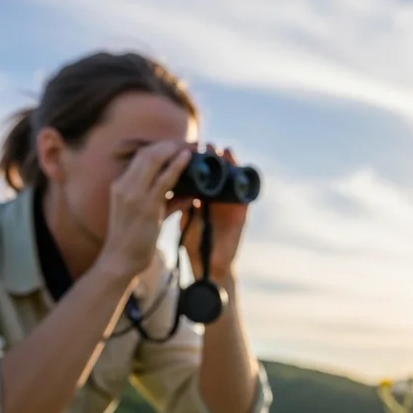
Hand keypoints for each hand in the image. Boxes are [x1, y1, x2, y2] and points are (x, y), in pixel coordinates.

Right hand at [97, 140, 193, 278]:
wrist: (119, 261)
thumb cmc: (132, 242)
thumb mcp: (147, 217)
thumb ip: (166, 203)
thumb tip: (188, 195)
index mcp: (120, 185)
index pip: (141, 156)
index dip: (161, 147)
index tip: (179, 145)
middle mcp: (124, 185)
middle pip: (147, 152)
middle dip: (170, 144)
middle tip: (191, 142)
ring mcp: (133, 195)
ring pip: (154, 160)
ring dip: (175, 149)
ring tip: (193, 145)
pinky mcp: (145, 206)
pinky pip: (163, 180)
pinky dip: (176, 165)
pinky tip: (187, 157)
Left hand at [179, 142, 249, 281]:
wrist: (209, 268)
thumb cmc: (196, 245)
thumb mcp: (185, 219)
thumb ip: (179, 204)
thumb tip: (168, 185)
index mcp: (205, 201)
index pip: (202, 176)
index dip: (197, 162)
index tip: (189, 147)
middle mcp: (219, 202)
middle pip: (218, 174)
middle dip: (214, 158)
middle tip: (208, 144)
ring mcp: (231, 208)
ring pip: (232, 182)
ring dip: (230, 166)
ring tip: (225, 152)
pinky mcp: (241, 218)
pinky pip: (244, 198)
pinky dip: (243, 185)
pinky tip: (241, 174)